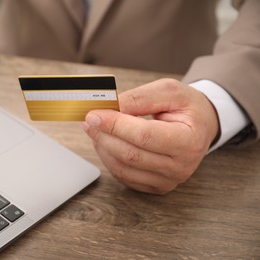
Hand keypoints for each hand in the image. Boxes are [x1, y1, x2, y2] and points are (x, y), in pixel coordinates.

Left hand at [82, 78, 218, 194]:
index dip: (115, 125)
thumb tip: (111, 106)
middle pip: (130, 154)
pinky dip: (108, 158)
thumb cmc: (186, 108)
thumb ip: (141, 97)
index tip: (94, 114)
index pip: (144, 136)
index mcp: (189, 141)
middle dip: (104, 135)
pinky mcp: (155, 186)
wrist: (200, 126)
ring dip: (102, 147)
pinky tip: (105, 142)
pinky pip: (123, 176)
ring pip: (123, 168)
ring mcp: (167, 180)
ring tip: (95, 128)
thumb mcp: (169, 91)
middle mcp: (180, 166)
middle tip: (88, 119)